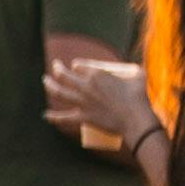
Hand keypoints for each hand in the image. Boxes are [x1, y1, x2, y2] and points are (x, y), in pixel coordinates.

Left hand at [44, 46, 158, 149]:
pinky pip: (64, 118)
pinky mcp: (84, 118)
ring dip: (49, 86)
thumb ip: (132, 68)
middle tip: (56, 68)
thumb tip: (132, 69)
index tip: (76, 67)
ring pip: (59, 93)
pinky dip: (54, 117)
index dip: (76, 65)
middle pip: (65, 76)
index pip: (78, 65)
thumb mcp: (137, 74)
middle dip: (58, 69)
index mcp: (97, 73)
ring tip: (45, 81)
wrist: (136, 119)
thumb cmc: (139, 96)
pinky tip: (46, 115)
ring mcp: (83, 103)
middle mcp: (86, 86)